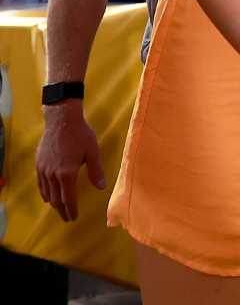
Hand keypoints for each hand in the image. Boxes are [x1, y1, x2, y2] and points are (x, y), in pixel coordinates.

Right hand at [36, 104, 103, 221]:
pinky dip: (45, 193)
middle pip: (56, 199)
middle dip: (62, 210)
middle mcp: (53, 174)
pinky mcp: (39, 164)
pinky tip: (48, 196)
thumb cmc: (80, 134)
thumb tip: (102, 187)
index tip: (74, 217)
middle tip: (67, 218)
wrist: (61, 120)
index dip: (71, 209)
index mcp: (67, 173)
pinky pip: (40, 184)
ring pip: (47, 192)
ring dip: (53, 203)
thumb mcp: (93, 152)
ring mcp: (44, 170)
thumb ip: (96, 171)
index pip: (68, 198)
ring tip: (60, 209)